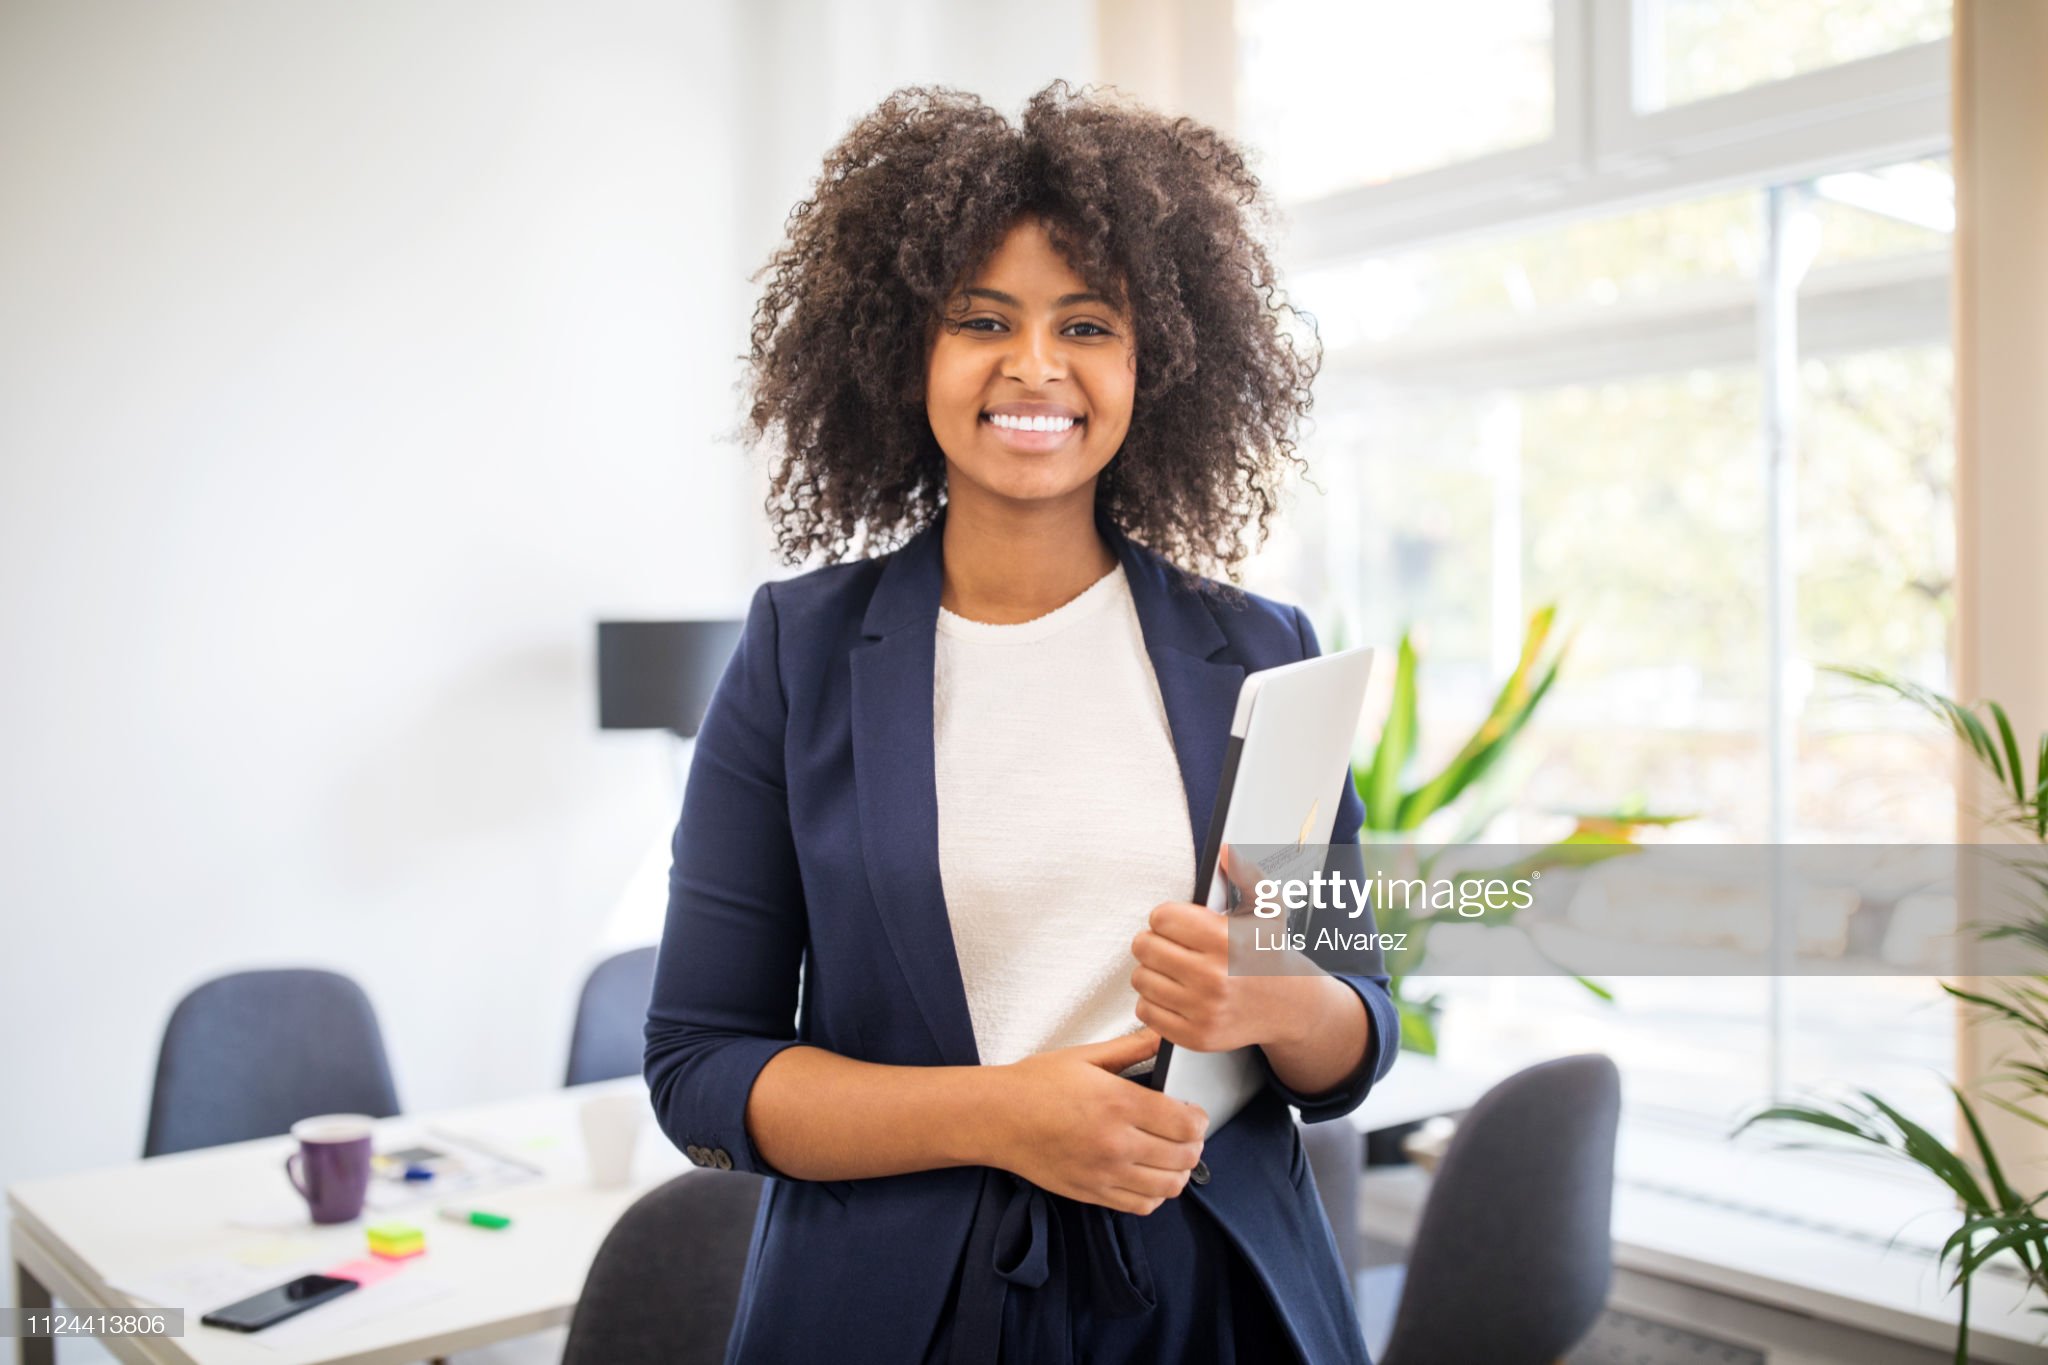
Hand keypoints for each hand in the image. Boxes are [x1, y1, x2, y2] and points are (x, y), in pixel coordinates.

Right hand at [988, 1028, 1206, 1214]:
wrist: (996, 1118)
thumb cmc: (1034, 1085)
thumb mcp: (1084, 1057)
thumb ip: (1130, 1048)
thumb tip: (1163, 1037)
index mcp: (1119, 1103)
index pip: (1186, 1123)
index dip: (1200, 1118)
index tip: (1193, 1112)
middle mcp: (1117, 1143)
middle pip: (1184, 1156)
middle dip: (1194, 1143)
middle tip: (1185, 1132)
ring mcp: (1105, 1173)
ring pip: (1169, 1186)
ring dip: (1178, 1171)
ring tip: (1170, 1155)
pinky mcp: (1093, 1194)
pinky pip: (1142, 1205)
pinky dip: (1154, 1194)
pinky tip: (1147, 1175)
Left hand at [1129, 850, 1324, 1053]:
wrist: (1289, 1006)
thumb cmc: (1269, 953)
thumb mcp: (1267, 910)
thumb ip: (1246, 876)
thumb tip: (1225, 852)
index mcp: (1226, 941)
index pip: (1161, 918)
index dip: (1167, 917)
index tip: (1178, 924)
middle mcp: (1214, 977)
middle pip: (1144, 947)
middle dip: (1154, 941)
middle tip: (1170, 945)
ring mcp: (1204, 1010)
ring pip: (1141, 979)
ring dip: (1151, 971)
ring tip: (1173, 969)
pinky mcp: (1195, 1036)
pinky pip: (1146, 1012)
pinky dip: (1154, 1002)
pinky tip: (1174, 994)